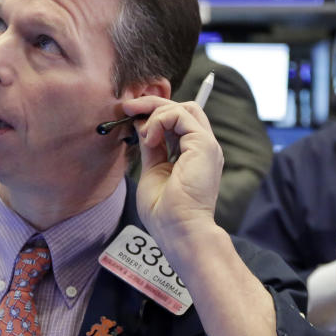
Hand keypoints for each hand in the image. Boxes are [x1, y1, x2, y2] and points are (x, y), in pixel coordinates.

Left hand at [123, 95, 223, 251]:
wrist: (179, 231)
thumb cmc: (165, 213)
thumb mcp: (153, 170)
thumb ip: (152, 147)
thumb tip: (143, 126)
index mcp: (194, 155)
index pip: (180, 121)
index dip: (156, 112)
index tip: (130, 114)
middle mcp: (204, 148)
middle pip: (185, 108)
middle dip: (154, 104)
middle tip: (128, 107)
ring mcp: (206, 146)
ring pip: (184, 107)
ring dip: (156, 113)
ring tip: (143, 134)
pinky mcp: (204, 145)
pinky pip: (180, 115)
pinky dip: (160, 121)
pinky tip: (150, 138)